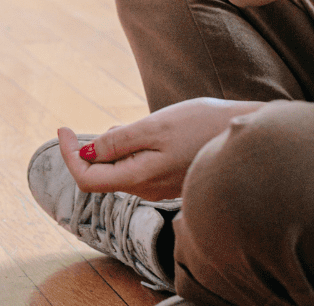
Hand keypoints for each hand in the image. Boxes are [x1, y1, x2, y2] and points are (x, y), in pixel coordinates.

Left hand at [57, 97, 261, 201]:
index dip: (68, 155)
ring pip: (119, 169)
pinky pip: (137, 166)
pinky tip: (143, 132)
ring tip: (121, 126)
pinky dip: (128, 149)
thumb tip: (87, 153)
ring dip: (110, 148)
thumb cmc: (203, 126)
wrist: (250, 136)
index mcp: (139, 178)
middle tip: (84, 126)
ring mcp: (160, 185)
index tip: (62, 128)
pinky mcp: (171, 177)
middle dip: (88, 150)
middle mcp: (147, 188)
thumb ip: (119, 142)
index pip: (88, 179)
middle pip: (101, 175)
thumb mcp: (155, 127)